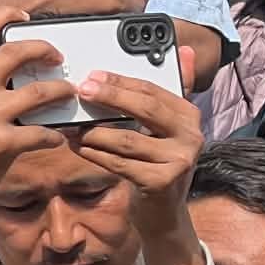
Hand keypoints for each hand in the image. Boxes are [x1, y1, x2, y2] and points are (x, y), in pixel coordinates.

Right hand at [0, 8, 73, 213]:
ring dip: (63, 91)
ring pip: (41, 90)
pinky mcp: (3, 143)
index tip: (23, 16)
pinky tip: (56, 136)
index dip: (5, 14)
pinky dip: (55, 133)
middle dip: (45, 48)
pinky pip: (44, 131)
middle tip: (58, 57)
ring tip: (69, 94)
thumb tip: (2, 60)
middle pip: (17, 50)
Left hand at [73, 48, 204, 231]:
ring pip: (127, 140)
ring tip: (73, 126)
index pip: (154, 90)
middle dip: (110, 98)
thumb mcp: (168, 128)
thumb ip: (175, 89)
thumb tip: (183, 50)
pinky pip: (120, 164)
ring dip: (94, 132)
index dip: (122, 81)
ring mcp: (179, 161)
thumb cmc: (158, 163)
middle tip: (82, 91)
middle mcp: (191, 136)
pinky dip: (95, 154)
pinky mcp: (162, 183)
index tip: (93, 76)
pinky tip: (79, 147)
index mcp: (191, 116)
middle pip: (146, 109)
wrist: (164, 214)